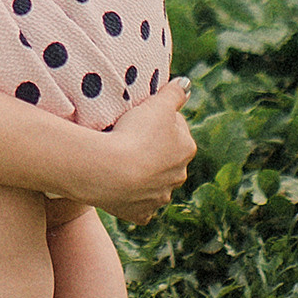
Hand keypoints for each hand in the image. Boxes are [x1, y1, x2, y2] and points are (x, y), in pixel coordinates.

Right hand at [91, 81, 195, 224]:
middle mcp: (178, 176)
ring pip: (154, 183)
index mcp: (186, 149)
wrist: (110, 171)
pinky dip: (131, 199)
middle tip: (129, 137)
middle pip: (166, 157)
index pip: (177, 128)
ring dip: (142, 173)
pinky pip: (138, 206)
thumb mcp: (158, 104)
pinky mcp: (141, 213)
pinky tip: (120, 189)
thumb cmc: (136, 133)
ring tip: (121, 160)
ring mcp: (159, 197)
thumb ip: (175, 93)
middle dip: (153, 149)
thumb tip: (186, 84)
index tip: (141, 118)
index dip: (159, 120)